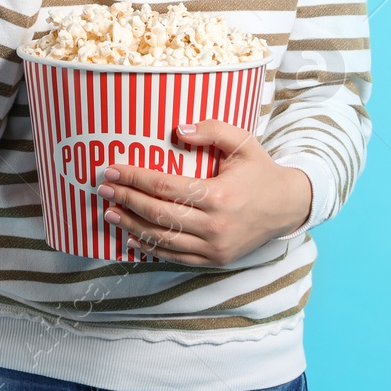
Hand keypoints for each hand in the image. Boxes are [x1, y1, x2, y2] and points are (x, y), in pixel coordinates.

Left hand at [96, 120, 312, 266]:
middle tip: (103, 189)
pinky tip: (133, 235)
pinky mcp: (215, 260)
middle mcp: (215, 226)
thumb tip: (177, 130)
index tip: (112, 170)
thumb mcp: (242, 142)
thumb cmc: (261, 171)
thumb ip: (212, 130)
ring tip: (109, 213)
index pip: (165, 187)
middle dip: (126, 200)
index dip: (135, 179)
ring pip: (163, 239)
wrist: (288, 207)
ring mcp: (214, 248)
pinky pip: (176, 256)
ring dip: (132, 226)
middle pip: (158, 214)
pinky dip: (151, 247)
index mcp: (219, 196)